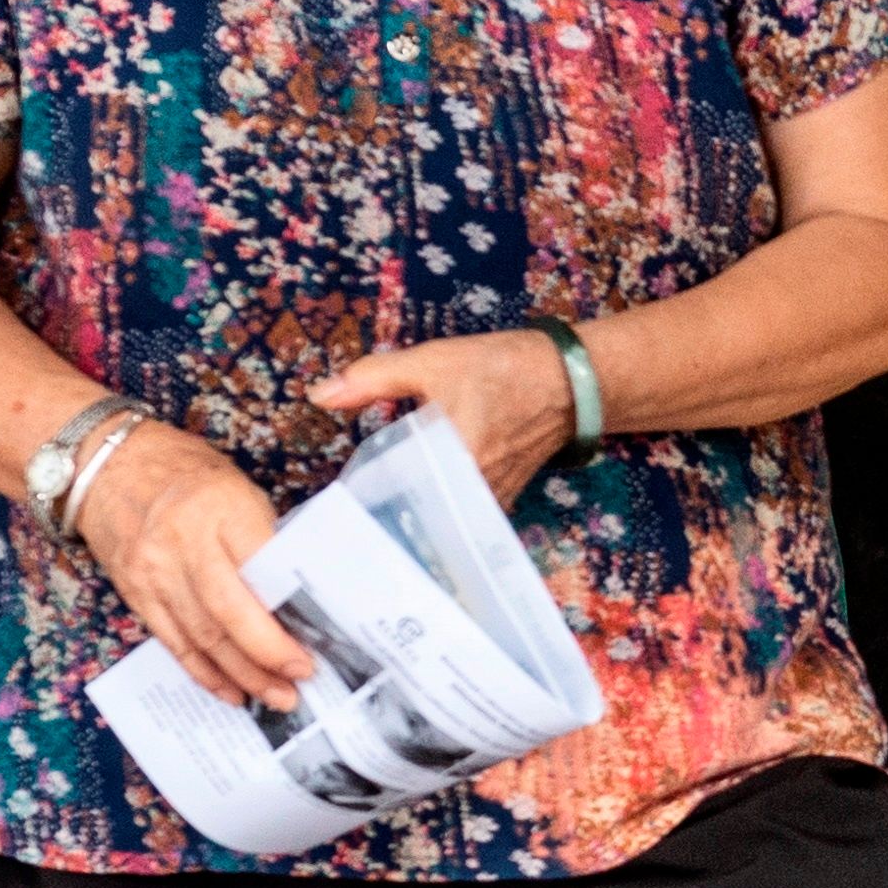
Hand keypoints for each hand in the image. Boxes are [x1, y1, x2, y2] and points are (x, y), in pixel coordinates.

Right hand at [72, 422, 307, 709]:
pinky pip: (173, 643)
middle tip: (297, 684)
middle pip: (227, 614)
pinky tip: (231, 690)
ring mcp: (154, 572)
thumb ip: (262, 539)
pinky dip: (204, 672)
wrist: (104, 464)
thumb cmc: (184, 471)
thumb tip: (298, 596)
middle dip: (266, 658)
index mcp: (220, 509)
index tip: (312, 648)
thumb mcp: (235, 488)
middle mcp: (183, 543)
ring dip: (241, 675)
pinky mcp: (135, 593)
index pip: (259, 571)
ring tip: (274, 697)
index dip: (284, 620)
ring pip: (201, 637)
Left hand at [311, 326, 576, 512]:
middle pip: (417, 520)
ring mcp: (491, 502)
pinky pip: (460, 516)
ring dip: (412, 518)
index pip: (399, 504)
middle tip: (346, 525)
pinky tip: (414, 506)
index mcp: (455, 465)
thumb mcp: (432, 362)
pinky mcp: (500, 500)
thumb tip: (319, 395)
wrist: (569, 378)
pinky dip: (439, 510)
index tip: (338, 516)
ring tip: (372, 522)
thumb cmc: (502, 368)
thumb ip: (373, 379)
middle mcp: (475, 494)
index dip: (366, 511)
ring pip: (440, 522)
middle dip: (385, 521)